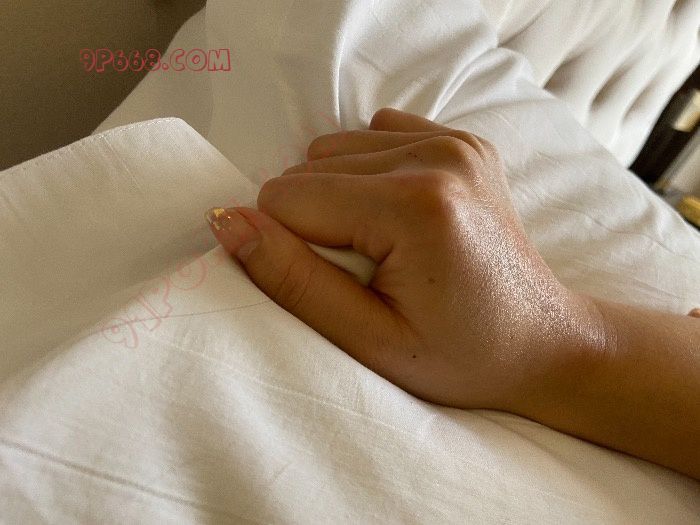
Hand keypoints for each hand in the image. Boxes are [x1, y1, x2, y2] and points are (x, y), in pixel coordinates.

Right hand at [205, 108, 605, 411]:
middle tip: (365, 272)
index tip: (333, 284)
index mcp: (416, 206)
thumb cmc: (463, 355)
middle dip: (315, 223)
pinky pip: (375, 134)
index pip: (287, 198)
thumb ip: (293, 279)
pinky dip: (368, 173)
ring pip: (334, 149)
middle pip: (308, 168)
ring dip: (338, 196)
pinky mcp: (461, 139)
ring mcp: (454, 140)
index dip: (289, 247)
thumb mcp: (369, 340)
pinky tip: (399, 215)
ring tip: (381, 246)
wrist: (543, 341)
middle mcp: (437, 156)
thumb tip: (228, 222)